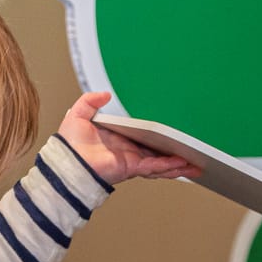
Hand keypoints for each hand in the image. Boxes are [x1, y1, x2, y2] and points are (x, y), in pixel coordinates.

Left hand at [57, 92, 202, 184]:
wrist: (65, 162)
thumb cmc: (69, 145)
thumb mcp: (79, 114)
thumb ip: (91, 101)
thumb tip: (105, 94)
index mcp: (121, 139)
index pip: (144, 138)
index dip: (159, 137)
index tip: (173, 134)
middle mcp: (129, 151)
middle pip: (158, 153)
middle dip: (177, 155)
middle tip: (194, 154)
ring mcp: (132, 160)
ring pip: (160, 163)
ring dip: (178, 164)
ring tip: (196, 164)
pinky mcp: (131, 167)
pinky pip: (154, 166)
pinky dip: (168, 166)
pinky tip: (181, 164)